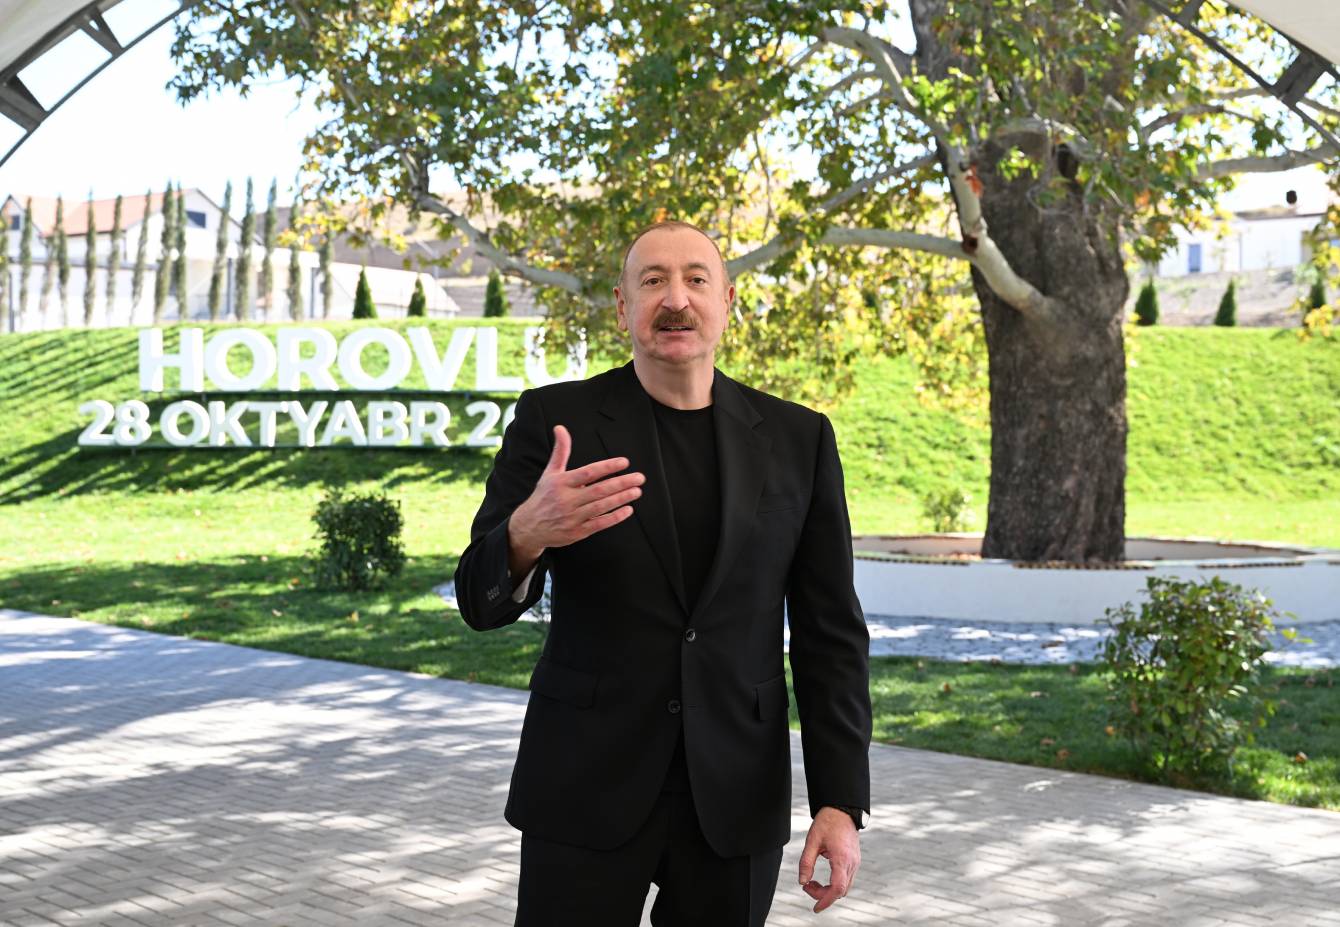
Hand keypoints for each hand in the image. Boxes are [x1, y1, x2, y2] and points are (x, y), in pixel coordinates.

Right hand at [508, 425, 644, 570]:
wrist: (529, 526)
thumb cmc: (544, 496)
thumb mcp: (550, 472)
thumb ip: (561, 451)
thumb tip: (560, 428)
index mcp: (561, 483)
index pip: (588, 473)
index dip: (607, 467)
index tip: (624, 462)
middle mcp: (567, 499)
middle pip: (599, 490)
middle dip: (621, 483)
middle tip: (639, 478)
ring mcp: (572, 517)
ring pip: (601, 507)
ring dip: (621, 498)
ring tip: (637, 491)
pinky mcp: (577, 532)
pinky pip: (599, 524)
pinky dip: (615, 517)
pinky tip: (628, 510)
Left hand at [798, 807, 860, 913]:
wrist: (842, 810)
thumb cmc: (827, 822)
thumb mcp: (812, 840)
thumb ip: (806, 862)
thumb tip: (802, 882)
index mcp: (841, 858)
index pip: (837, 888)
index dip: (826, 900)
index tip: (816, 907)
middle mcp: (852, 863)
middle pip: (840, 891)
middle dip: (823, 894)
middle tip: (807, 885)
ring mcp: (855, 862)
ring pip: (844, 887)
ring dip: (828, 889)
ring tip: (812, 881)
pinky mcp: (855, 861)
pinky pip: (846, 879)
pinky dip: (834, 883)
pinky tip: (823, 877)